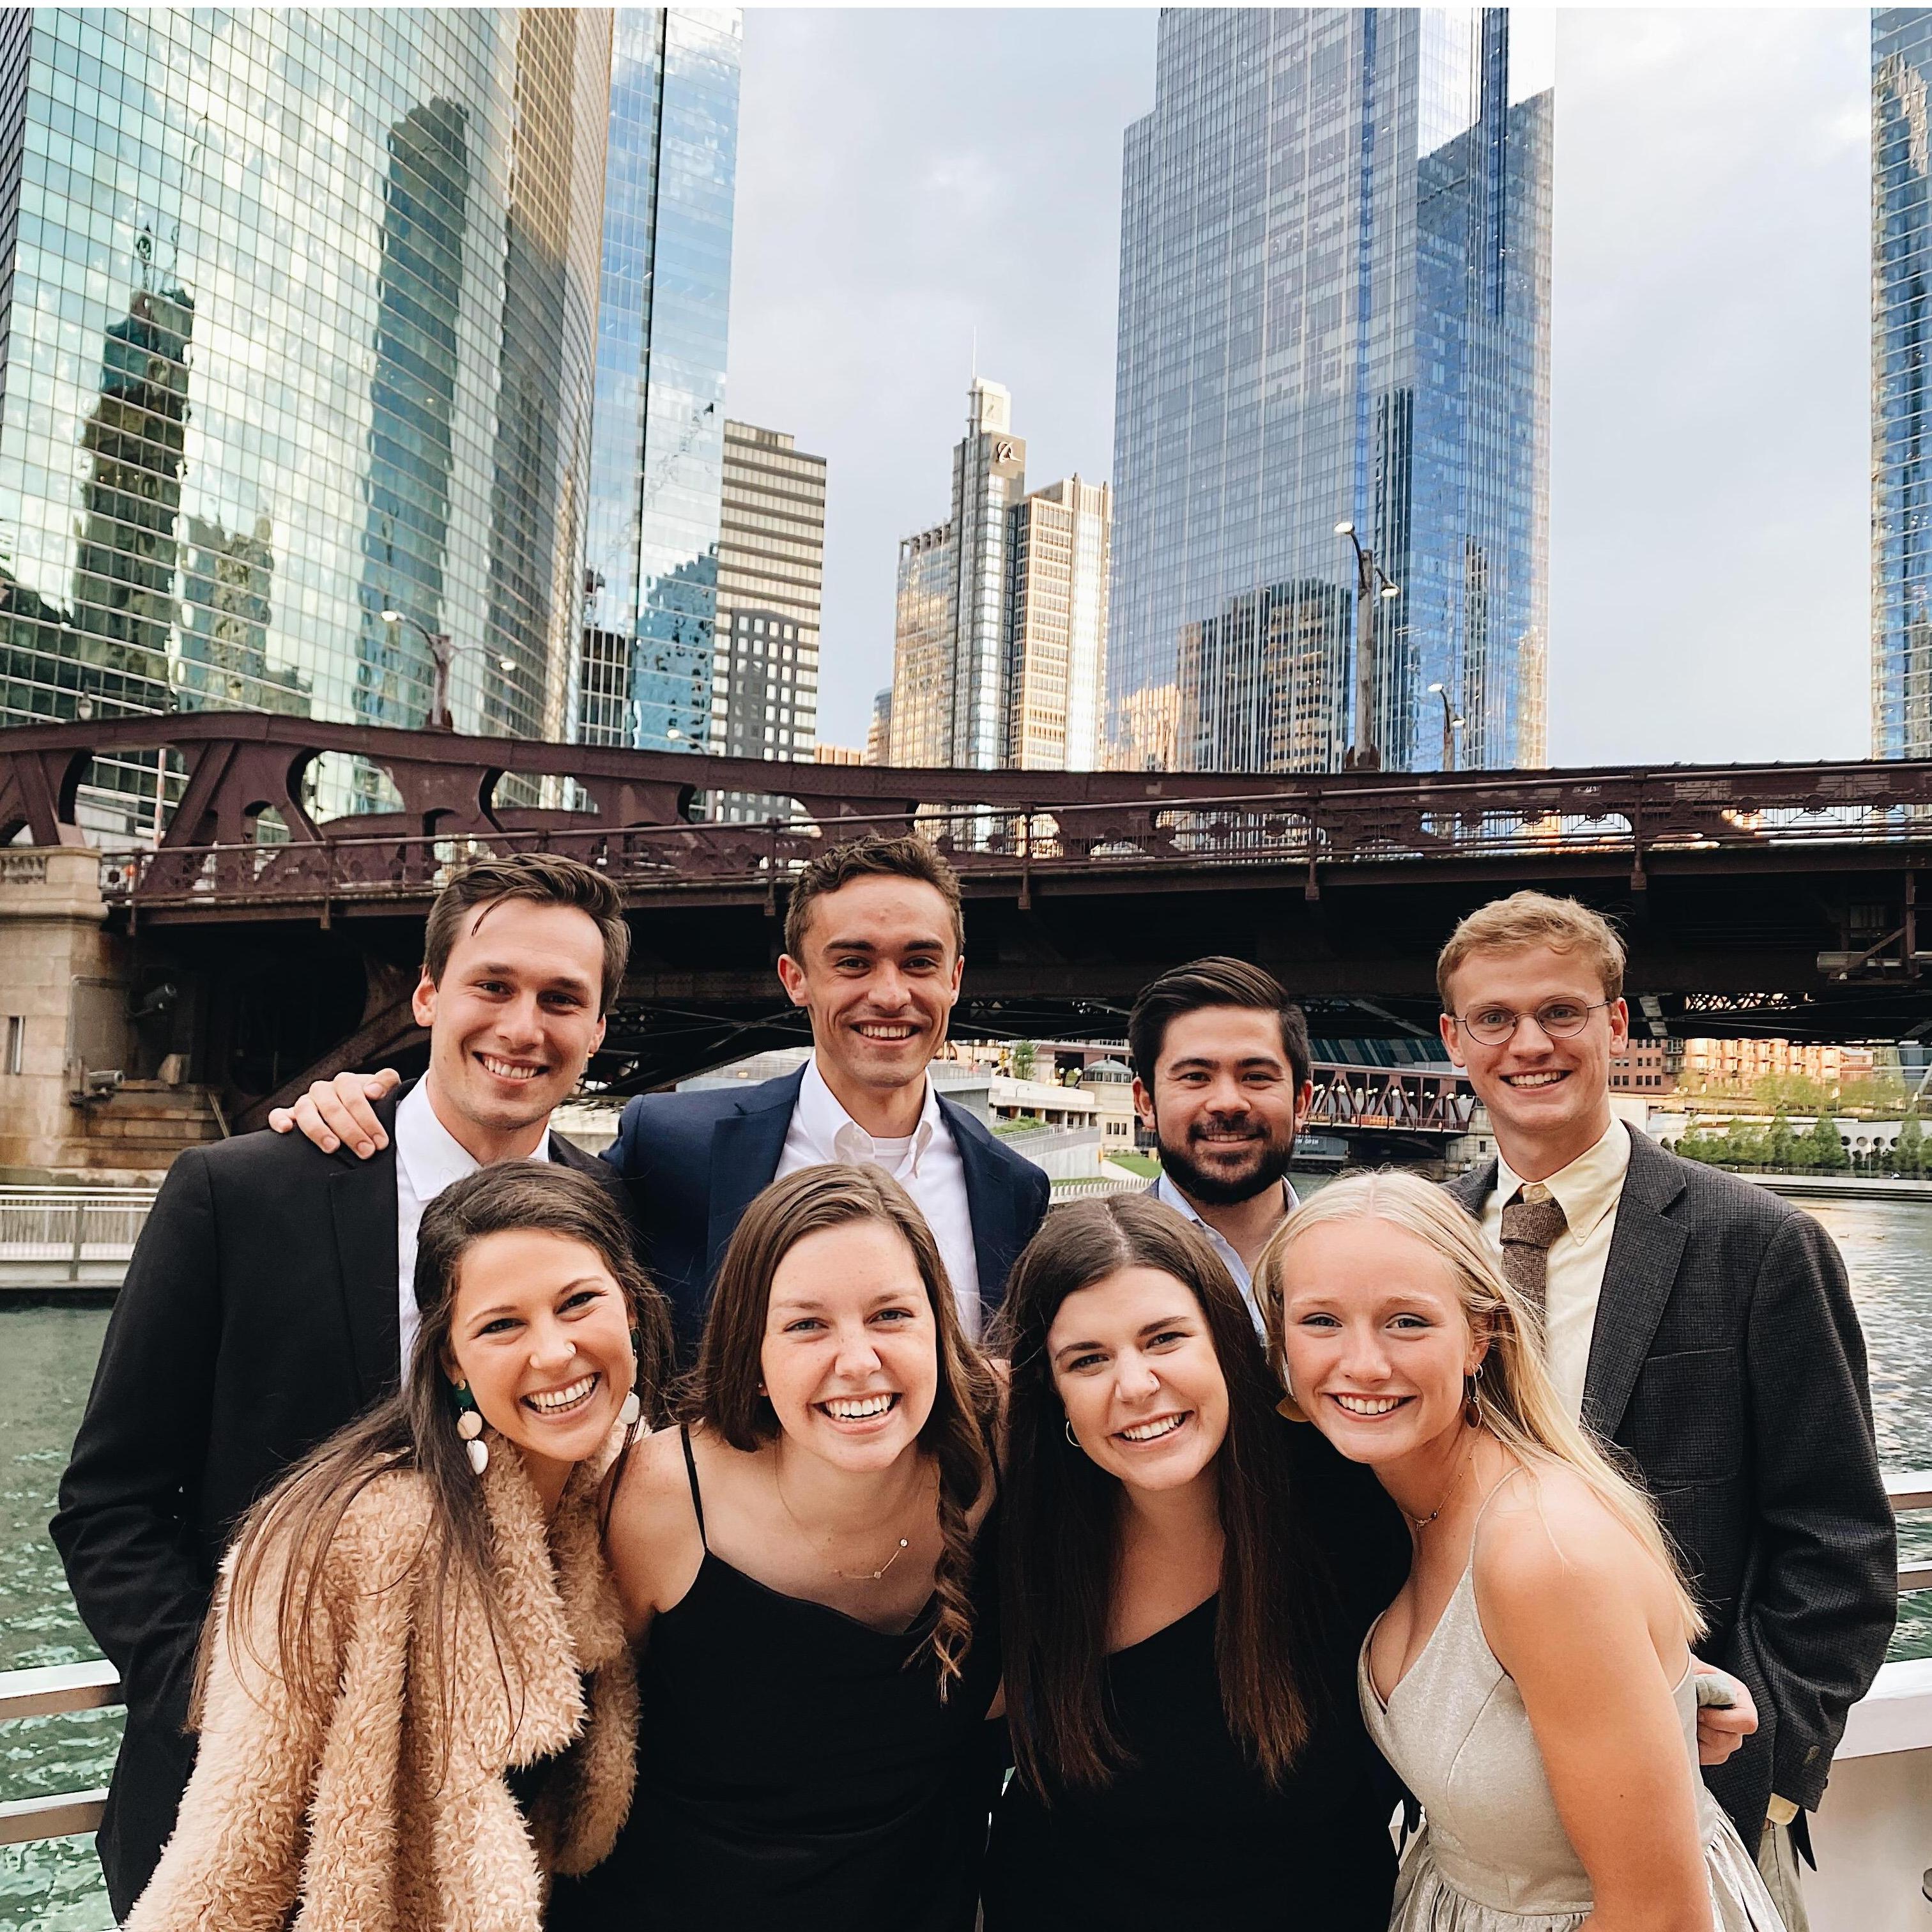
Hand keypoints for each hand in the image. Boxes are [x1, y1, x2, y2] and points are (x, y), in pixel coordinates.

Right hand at [267, 1068, 401, 1156]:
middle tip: (366, 1151)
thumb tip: (372, 1091)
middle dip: (351, 1132)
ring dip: (319, 1130)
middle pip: (333, 1108)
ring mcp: (306, 1102)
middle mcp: (323, 1090)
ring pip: (306, 1111)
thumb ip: (386, 1082)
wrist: (358, 1115)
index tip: (380, 1142)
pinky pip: (278, 1114)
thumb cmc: (374, 1104)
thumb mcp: (386, 1091)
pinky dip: (279, 1119)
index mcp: (345, 1082)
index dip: (368, 1120)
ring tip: (333, 1147)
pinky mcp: (290, 1115)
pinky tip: (287, 1130)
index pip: (354, 1098)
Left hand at [1690, 1661, 1756, 1764]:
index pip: (1747, 1721)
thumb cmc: (1690, 1674)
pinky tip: (1682, 1729)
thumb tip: (1692, 1683)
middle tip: (1686, 1714)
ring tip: (1684, 1719)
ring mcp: (1728, 1743)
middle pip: (1729, 1741)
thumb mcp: (1695, 1668)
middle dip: (1703, 1728)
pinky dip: (1689, 1744)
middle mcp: (1739, 1726)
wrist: (1683, 1686)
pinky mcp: (1713, 1754)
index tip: (1699, 1711)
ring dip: (1695, 1735)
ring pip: (1715, 1751)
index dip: (1721, 1719)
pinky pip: (1704, 1757)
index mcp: (1742, 1701)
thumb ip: (1697, 1673)